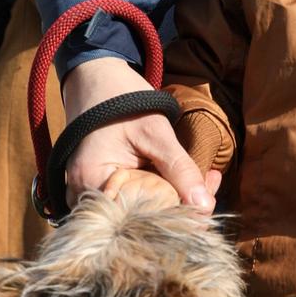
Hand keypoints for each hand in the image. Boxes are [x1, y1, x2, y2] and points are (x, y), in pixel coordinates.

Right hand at [59, 57, 218, 212]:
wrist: (96, 79)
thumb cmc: (123, 100)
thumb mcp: (156, 132)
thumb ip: (179, 169)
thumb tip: (205, 206)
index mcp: (92, 183)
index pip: (140, 216)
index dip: (177, 212)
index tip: (208, 199)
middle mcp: (84, 197)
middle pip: (140, 217)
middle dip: (180, 204)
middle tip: (212, 182)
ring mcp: (89, 195)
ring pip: (141, 210)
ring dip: (174, 196)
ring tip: (207, 178)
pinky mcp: (99, 190)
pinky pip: (134, 199)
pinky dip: (161, 191)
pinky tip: (187, 179)